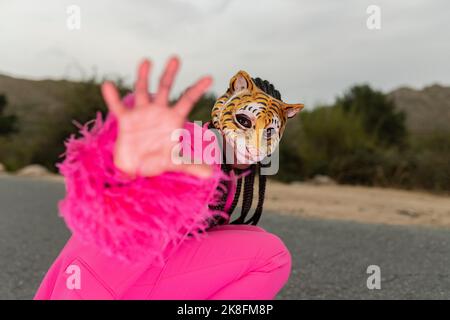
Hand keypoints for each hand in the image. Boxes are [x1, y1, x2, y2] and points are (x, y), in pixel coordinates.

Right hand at [101, 57, 212, 177]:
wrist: (135, 168)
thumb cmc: (156, 162)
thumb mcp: (174, 163)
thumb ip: (191, 165)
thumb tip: (210, 174)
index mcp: (173, 120)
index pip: (187, 101)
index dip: (197, 89)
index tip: (209, 77)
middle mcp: (158, 112)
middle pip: (165, 88)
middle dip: (170, 74)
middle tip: (176, 58)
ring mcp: (141, 114)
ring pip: (142, 91)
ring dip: (144, 76)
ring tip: (147, 60)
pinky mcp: (126, 120)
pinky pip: (118, 106)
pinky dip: (112, 97)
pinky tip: (108, 85)